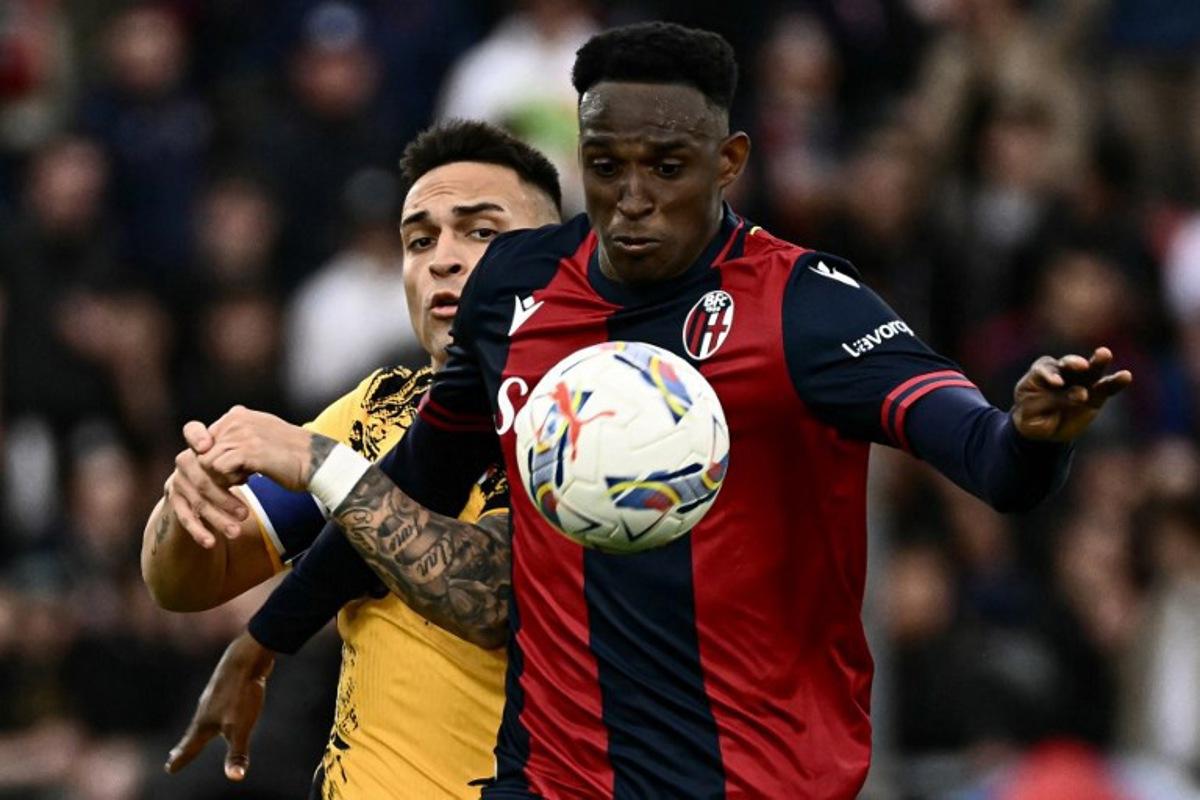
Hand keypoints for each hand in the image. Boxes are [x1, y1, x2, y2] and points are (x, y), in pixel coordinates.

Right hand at [164, 422, 249, 547]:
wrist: (203, 497)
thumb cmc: (229, 473)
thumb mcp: (237, 463)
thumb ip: (243, 458)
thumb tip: (264, 459)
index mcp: (199, 447)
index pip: (191, 431)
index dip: (196, 436)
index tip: (207, 446)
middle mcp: (185, 462)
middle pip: (202, 479)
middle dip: (224, 498)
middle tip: (246, 514)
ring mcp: (177, 482)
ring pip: (197, 501)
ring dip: (217, 518)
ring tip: (237, 532)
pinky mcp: (173, 502)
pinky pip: (185, 518)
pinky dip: (198, 531)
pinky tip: (211, 542)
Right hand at [165, 632, 274, 780]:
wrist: (248, 656)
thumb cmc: (241, 693)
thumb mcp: (241, 728)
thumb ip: (237, 753)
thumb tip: (235, 778)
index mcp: (205, 723)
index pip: (190, 747)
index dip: (181, 759)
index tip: (169, 769)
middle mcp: (205, 709)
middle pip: (193, 733)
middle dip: (185, 746)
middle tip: (173, 757)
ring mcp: (215, 695)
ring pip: (204, 716)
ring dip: (198, 729)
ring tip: (196, 734)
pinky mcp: (228, 685)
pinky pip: (219, 702)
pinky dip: (215, 712)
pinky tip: (221, 707)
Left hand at [199, 406, 314, 491]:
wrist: (315, 462)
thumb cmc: (287, 456)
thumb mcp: (258, 437)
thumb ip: (235, 437)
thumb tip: (206, 449)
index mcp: (237, 415)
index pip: (198, 434)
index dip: (203, 454)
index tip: (220, 467)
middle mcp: (236, 420)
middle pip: (200, 451)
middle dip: (213, 469)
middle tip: (236, 476)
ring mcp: (242, 434)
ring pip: (206, 461)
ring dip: (220, 476)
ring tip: (243, 478)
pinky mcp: (248, 451)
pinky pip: (218, 469)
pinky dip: (229, 480)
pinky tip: (248, 479)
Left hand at [1012, 347, 1132, 442]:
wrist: (1042, 431)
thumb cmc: (1032, 415)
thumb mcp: (1031, 412)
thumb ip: (1053, 401)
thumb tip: (1082, 394)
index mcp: (1041, 374)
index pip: (1045, 369)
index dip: (1050, 374)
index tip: (1056, 383)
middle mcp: (1062, 374)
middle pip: (1069, 364)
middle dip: (1074, 363)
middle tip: (1081, 366)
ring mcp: (1080, 383)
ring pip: (1090, 371)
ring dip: (1098, 362)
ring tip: (1104, 354)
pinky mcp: (1095, 395)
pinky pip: (1106, 387)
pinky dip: (1116, 381)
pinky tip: (1125, 376)